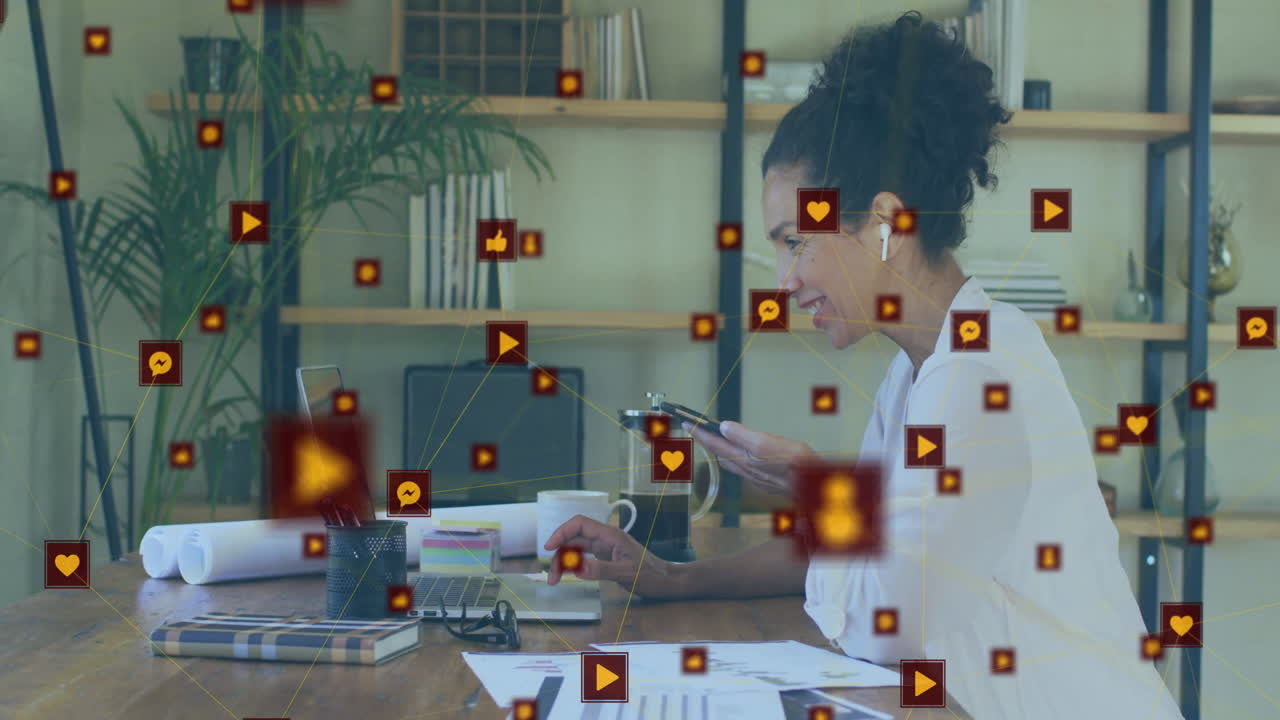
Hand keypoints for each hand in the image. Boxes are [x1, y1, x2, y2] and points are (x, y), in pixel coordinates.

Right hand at [543, 515, 684, 598]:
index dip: (562, 532)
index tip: (549, 547)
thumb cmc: (652, 575)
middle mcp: (606, 539)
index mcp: (611, 535)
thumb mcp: (627, 574)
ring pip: (576, 549)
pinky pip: (583, 557)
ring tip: (556, 580)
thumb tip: (577, 569)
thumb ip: (602, 570)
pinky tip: (568, 574)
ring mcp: (605, 548)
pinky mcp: (605, 558)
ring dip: (564, 562)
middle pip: (574, 538)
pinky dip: (573, 565)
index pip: (580, 524)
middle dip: (559, 554)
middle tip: (552, 577)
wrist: (666, 582)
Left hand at [685, 421, 817, 495]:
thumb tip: (723, 427)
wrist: (813, 486)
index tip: (687, 424)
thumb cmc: (793, 463)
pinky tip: (745, 454)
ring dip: (723, 450)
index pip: (715, 444)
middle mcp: (746, 469)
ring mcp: (756, 476)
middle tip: (699, 430)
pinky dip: (739, 457)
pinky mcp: (766, 479)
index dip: (700, 433)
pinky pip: (745, 466)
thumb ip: (742, 435)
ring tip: (718, 439)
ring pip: (732, 462)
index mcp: (743, 459)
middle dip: (708, 442)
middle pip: (721, 454)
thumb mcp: (766, 443)